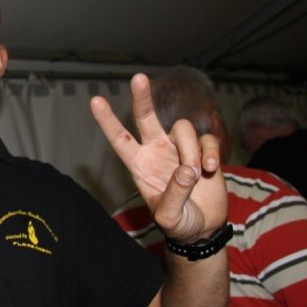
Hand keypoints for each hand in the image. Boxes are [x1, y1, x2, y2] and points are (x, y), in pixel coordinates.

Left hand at [90, 73, 227, 241]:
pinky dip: (210, 153)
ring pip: (183, 129)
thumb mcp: (170, 217)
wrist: (202, 228)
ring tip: (197, 175)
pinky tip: (212, 170)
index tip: (95, 100)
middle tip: (138, 77)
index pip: (120, 139)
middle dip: (142, 97)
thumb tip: (187, 171)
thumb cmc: (178, 223)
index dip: (108, 121)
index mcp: (139, 164)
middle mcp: (156, 150)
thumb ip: (175, 196)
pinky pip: (206, 140)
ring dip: (191, 151)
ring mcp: (179, 148)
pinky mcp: (203, 150)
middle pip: (146, 117)